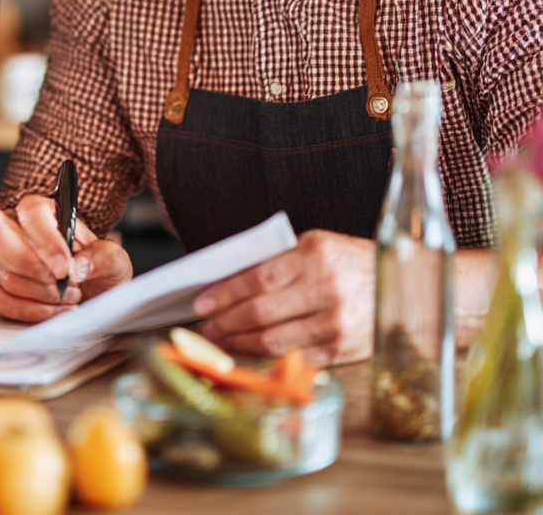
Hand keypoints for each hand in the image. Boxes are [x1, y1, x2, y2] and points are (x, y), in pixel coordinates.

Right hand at [0, 194, 132, 322]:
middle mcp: (11, 227)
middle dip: (31, 266)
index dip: (45, 239)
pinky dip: (29, 311)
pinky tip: (53, 311)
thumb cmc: (95, 270)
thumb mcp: (113, 261)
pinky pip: (0, 301)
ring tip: (68, 297)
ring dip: (40, 294)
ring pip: (4, 274)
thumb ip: (103, 257)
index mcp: (42, 211)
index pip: (31, 210)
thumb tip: (80, 266)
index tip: (65, 267)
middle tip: (59, 285)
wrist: (90, 295)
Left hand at [192, 229, 374, 365]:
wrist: (401, 285)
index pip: (258, 278)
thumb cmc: (350, 262)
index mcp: (315, 256)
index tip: (202, 302)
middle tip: (205, 325)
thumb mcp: (316, 246)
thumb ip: (278, 261)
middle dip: (226, 321)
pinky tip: (248, 352)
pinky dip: (265, 358)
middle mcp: (327, 290)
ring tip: (220, 339)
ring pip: (274, 340)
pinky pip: (293, 357)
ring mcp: (335, 324)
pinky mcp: (342, 350)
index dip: (226, 293)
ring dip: (239, 343)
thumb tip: (229, 281)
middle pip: (261, 312)